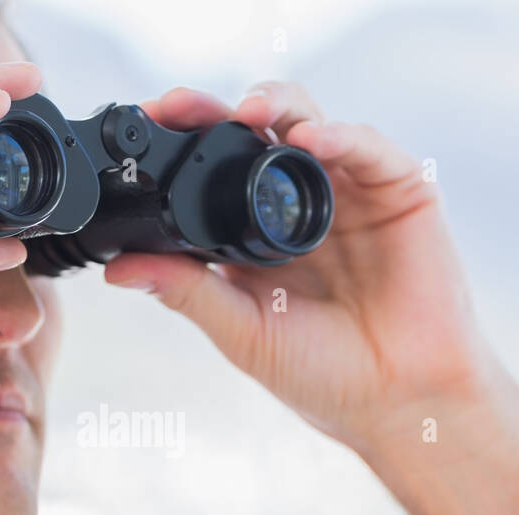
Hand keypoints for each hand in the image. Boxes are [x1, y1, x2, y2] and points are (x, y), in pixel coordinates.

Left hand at [103, 83, 518, 514]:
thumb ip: (186, 291)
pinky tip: (311, 140)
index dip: (180, 143)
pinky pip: (368, 148)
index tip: (142, 126)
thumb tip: (116, 268)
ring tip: (244, 112)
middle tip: (178, 106)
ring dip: (275, 106)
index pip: (213, 169)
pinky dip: (339, 135)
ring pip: (309, 122)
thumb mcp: (242, 330)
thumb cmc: (324, 376)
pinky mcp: (401, 190)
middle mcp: (300, 202)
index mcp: (256, 232)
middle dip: (214, 112)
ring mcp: (350, 192)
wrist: (400, 403)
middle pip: (256, 133)